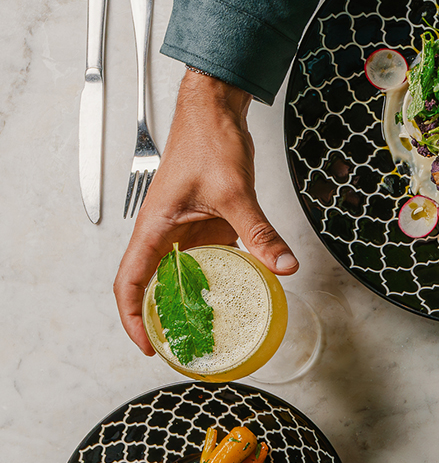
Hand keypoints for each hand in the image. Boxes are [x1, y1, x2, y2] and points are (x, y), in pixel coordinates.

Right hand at [114, 69, 297, 353]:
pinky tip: (239, 297)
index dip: (133, 317)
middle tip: (186, 349)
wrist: (215, 113)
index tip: (150, 344)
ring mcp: (185, 231)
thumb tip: (284, 266)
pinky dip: (219, 281)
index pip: (130, 283)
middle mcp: (164, 234)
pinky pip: (209, 261)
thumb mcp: (235, 193)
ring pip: (181, 276)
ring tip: (211, 333)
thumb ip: (259, 232)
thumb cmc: (208, 142)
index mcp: (154, 228)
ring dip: (191, 303)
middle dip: (162, 319)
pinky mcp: (207, 224)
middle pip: (151, 286)